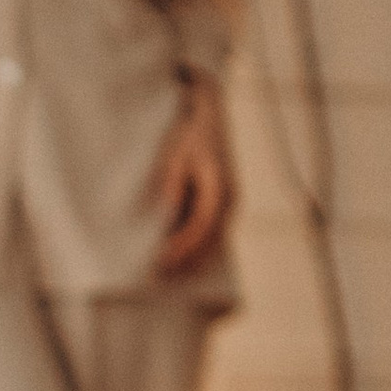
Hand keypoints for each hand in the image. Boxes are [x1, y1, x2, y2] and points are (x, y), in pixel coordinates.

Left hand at [152, 77, 233, 275]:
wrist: (212, 113)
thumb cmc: (191, 133)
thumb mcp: (177, 156)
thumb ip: (174, 185)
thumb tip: (169, 214)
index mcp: (219, 187)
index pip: (201, 225)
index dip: (182, 246)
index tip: (162, 260)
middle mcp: (230, 198)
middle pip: (209, 239)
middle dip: (185, 260)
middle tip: (159, 277)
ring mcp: (231, 202)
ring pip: (213, 239)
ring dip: (192, 258)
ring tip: (167, 275)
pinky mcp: (225, 202)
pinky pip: (213, 231)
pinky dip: (198, 247)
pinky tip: (181, 259)